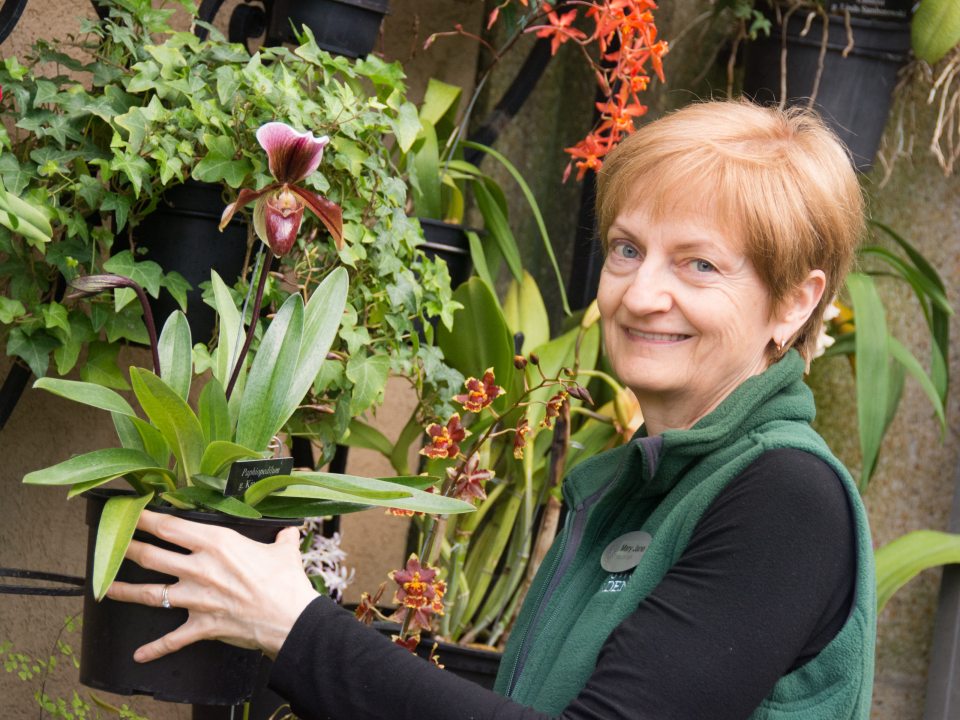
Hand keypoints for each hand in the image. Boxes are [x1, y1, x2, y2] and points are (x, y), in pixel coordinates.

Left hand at [106, 510, 318, 662]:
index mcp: (217, 543)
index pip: (171, 527)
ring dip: (124, 591)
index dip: (147, 518)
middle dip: (127, 548)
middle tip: (112, 544)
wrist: (291, 619)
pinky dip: (155, 649)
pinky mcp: (201, 625)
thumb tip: (289, 531)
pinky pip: (172, 640)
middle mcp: (199, 569)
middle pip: (151, 556)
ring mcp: (196, 598)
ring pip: (149, 594)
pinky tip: (139, 655)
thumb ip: (282, 537)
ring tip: (106, 588)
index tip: (133, 512)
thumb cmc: (286, 582)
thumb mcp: (285, 550)